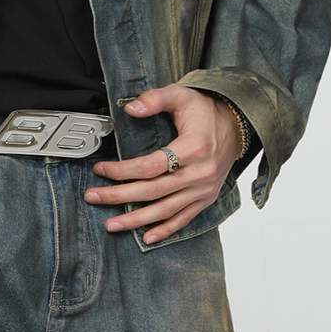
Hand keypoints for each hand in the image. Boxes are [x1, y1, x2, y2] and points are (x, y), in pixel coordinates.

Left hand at [85, 83, 239, 245]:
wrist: (236, 125)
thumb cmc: (205, 111)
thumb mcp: (181, 95)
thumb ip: (155, 99)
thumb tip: (131, 108)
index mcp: (194, 147)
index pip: (150, 165)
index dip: (122, 170)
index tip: (101, 169)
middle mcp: (200, 172)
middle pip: (153, 191)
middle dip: (120, 196)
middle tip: (94, 197)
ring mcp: (204, 189)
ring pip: (166, 210)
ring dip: (136, 220)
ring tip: (112, 224)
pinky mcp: (206, 198)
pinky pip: (184, 218)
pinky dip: (165, 230)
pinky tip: (146, 237)